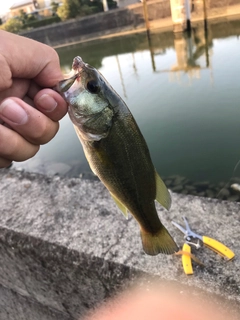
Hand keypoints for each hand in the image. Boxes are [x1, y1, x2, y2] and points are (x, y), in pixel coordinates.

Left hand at [0, 30, 67, 167]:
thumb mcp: (4, 50)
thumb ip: (43, 60)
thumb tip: (61, 82)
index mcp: (22, 83)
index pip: (57, 103)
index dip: (55, 106)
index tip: (40, 99)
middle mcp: (16, 107)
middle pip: (48, 129)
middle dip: (33, 123)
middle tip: (6, 109)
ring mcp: (4, 130)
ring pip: (30, 149)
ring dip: (13, 141)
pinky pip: (8, 161)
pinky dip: (0, 153)